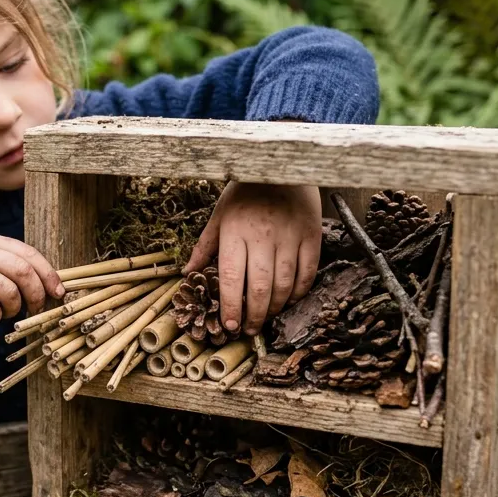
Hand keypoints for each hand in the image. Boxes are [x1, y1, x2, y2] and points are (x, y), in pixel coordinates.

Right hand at [0, 232, 63, 327]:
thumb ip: (9, 265)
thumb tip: (50, 283)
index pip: (27, 253)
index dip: (48, 274)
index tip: (58, 292)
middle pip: (22, 272)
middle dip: (36, 295)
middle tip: (35, 309)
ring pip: (9, 292)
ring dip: (13, 310)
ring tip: (4, 313)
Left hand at [184, 182, 321, 335]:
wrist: (283, 166)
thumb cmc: (246, 193)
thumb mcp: (219, 214)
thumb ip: (204, 246)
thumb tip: (186, 273)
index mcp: (235, 232)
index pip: (230, 278)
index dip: (230, 306)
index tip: (229, 325)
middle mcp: (262, 237)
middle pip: (258, 288)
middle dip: (253, 316)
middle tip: (249, 329)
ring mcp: (289, 237)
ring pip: (284, 285)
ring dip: (274, 308)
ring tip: (266, 317)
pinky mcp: (311, 236)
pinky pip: (307, 273)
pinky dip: (298, 292)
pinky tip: (289, 299)